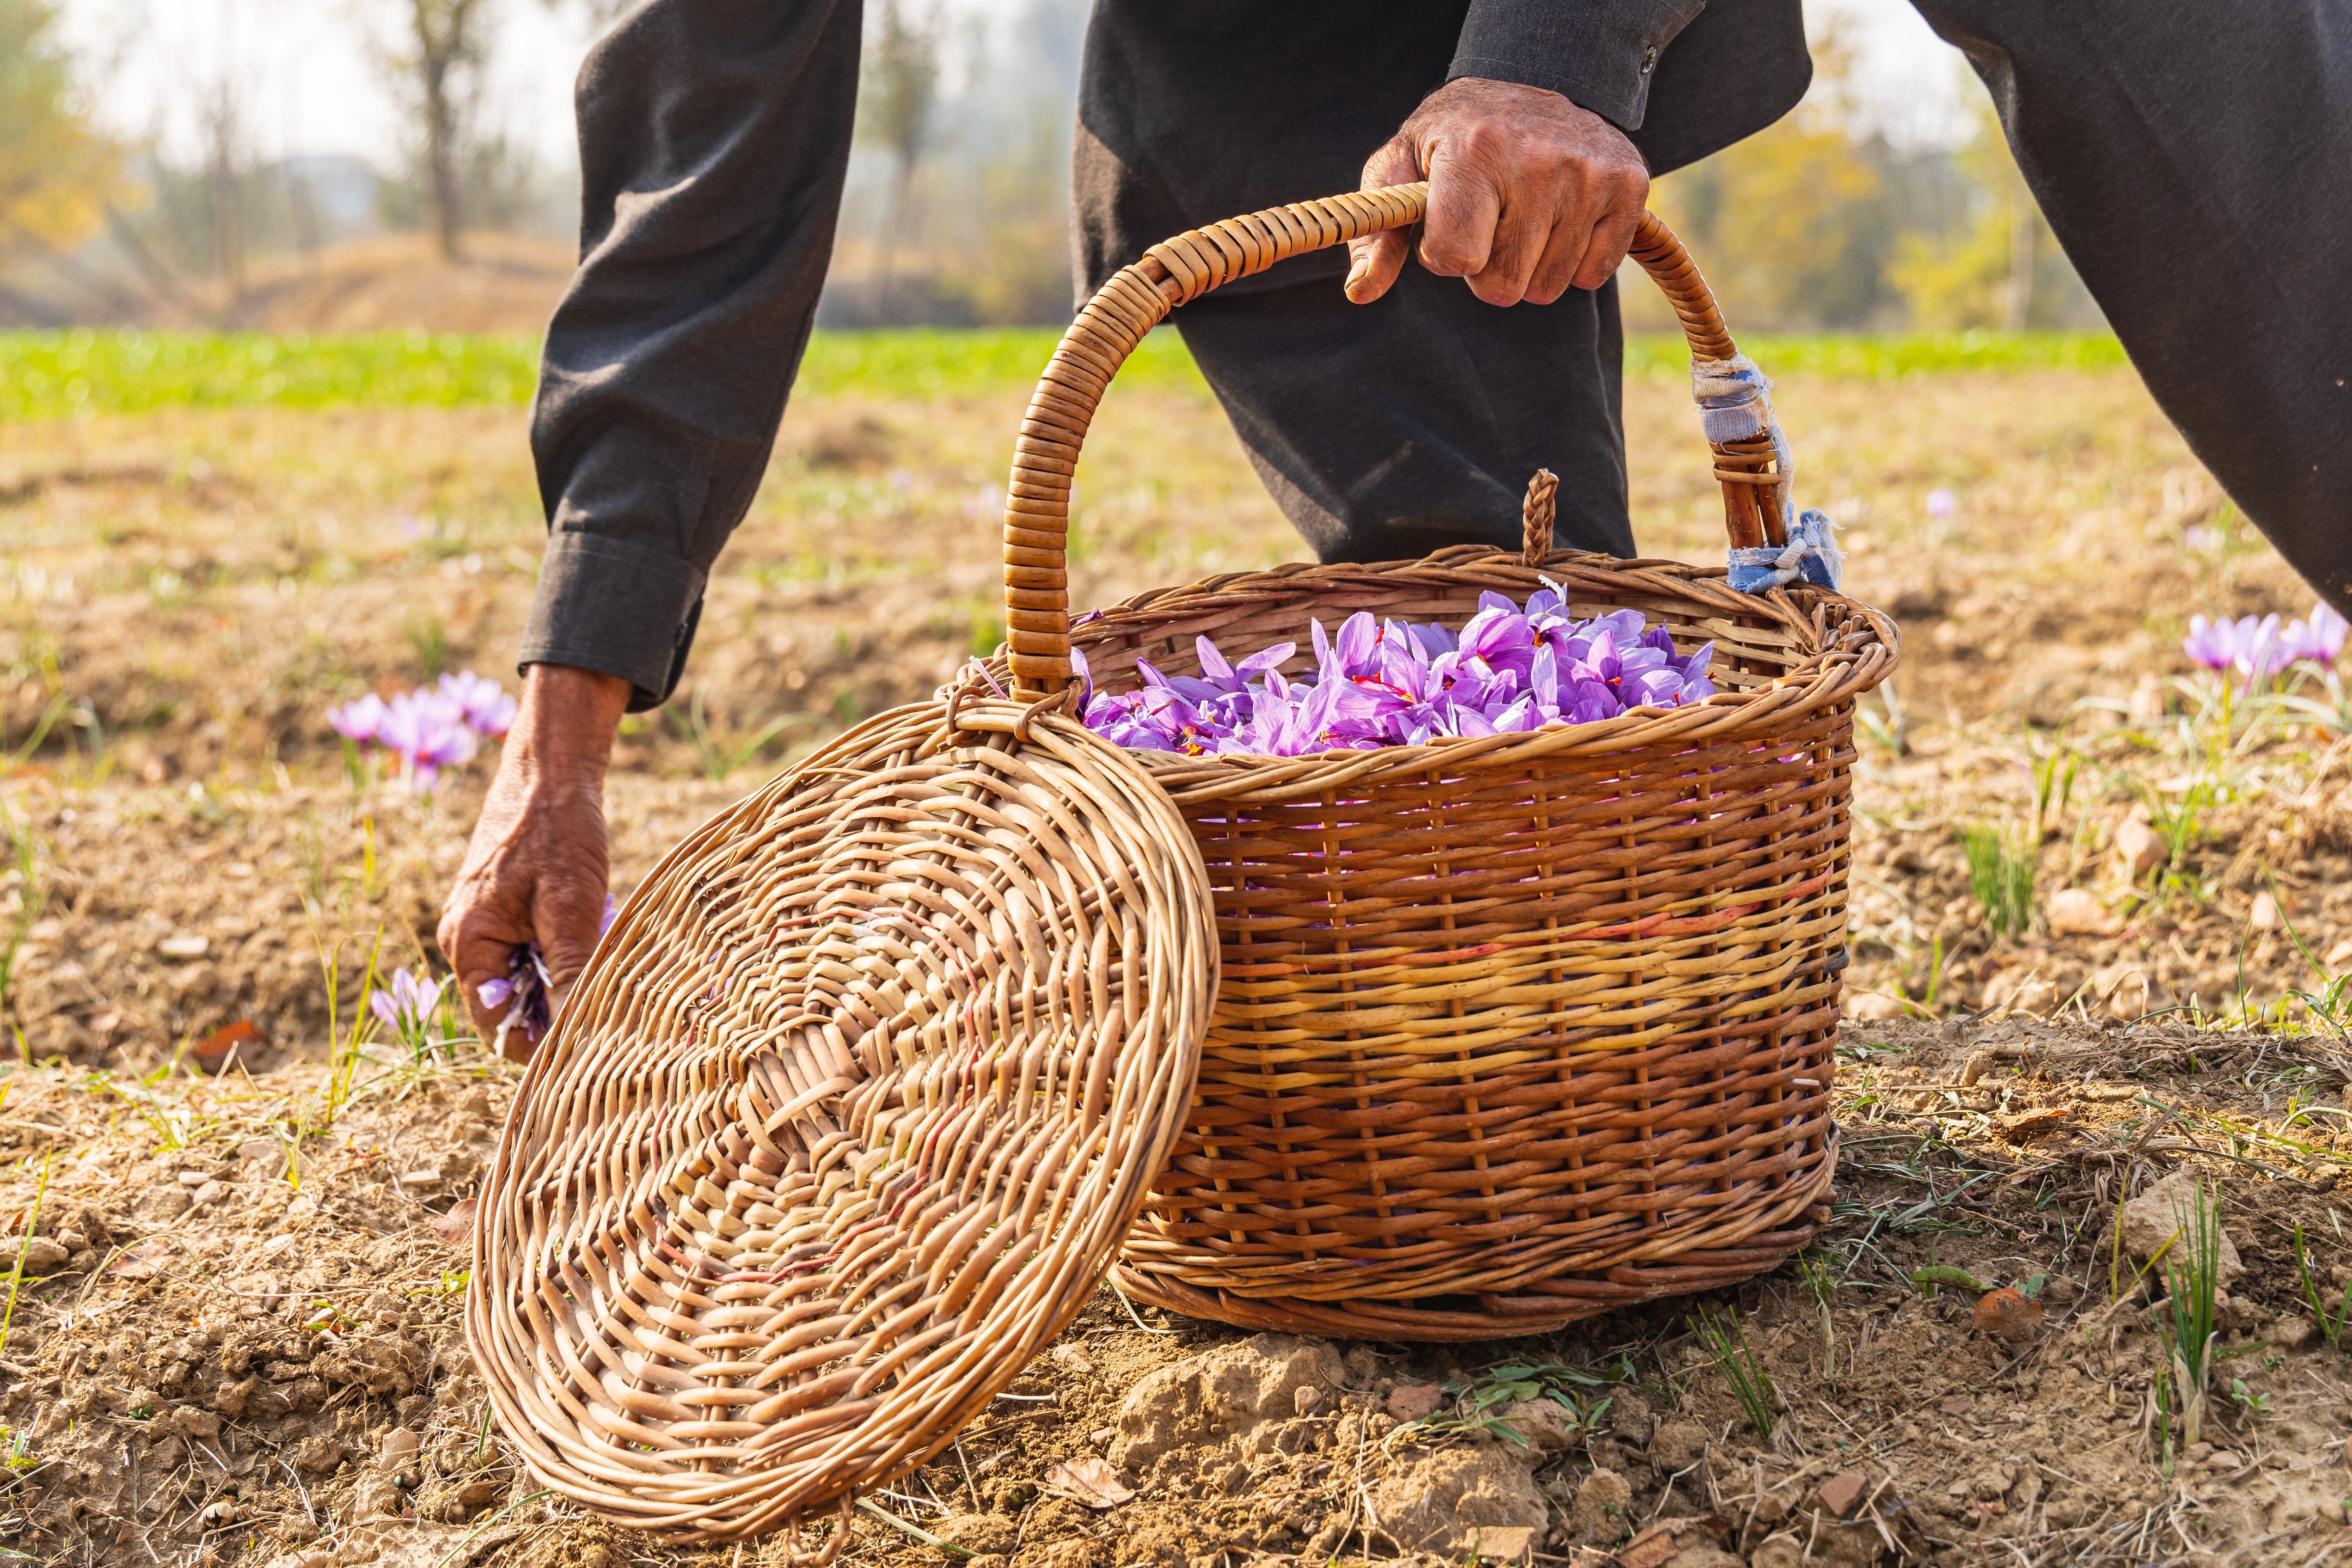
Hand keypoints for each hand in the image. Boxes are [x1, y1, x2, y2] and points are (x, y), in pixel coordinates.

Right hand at [437, 663, 631, 1061]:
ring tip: (597, 939)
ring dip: (566, 974)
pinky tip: (591, 925)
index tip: (589, 1044)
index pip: (497, 1027)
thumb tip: (578, 1027)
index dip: (540, 1046)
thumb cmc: (556, 829)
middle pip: (512, 1007)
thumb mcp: (571, 901)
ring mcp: (485, 927)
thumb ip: (570, 965)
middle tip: (604, 981)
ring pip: (528, 979)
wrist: (548, 771)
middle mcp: (467, 942)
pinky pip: (534, 952)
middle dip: (559, 1004)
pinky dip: (565, 949)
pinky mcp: (505, 913)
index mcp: (469, 943)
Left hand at [1346, 76, 1648, 307]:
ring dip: (1529, 266)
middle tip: (1489, 222)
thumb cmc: (1449, 140)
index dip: (1445, 257)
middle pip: (1503, 286)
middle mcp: (1538, 160)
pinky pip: (1594, 275)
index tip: (1448, 229)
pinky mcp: (1629, 185)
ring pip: (1549, 287)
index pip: (1457, 259)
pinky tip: (1559, 219)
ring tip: (1522, 217)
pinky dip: (1573, 261)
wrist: (1526, 82)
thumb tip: (1360, 291)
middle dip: (1487, 269)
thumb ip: (1375, 233)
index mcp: (1473, 153)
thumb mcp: (1397, 170)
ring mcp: (1589, 173)